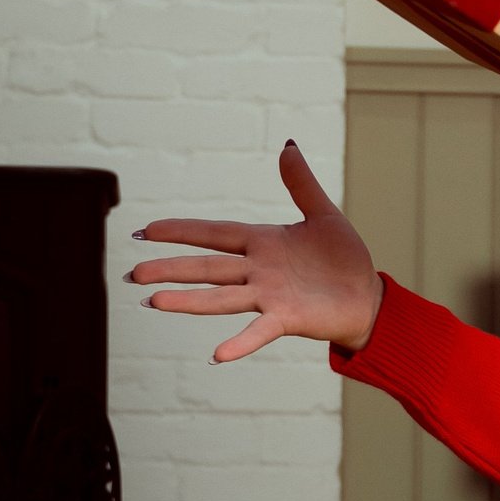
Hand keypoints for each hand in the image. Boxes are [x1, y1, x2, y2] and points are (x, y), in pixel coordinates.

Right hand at [126, 141, 382, 363]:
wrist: (368, 297)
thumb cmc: (344, 259)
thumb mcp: (324, 215)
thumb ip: (301, 184)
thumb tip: (288, 145)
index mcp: (263, 242)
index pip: (213, 233)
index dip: (180, 231)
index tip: (145, 230)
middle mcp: (259, 270)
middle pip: (207, 267)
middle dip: (169, 269)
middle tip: (132, 274)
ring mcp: (270, 296)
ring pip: (221, 297)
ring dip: (188, 300)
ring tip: (153, 302)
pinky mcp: (287, 318)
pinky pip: (259, 331)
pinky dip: (239, 343)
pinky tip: (216, 355)